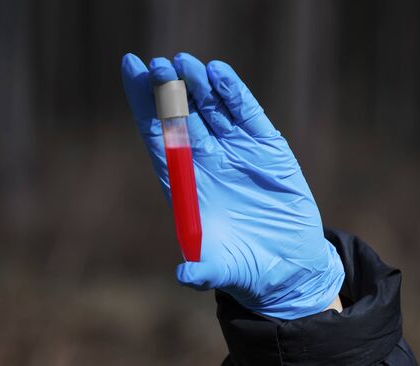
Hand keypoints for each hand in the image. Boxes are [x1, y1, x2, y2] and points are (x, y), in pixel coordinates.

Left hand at [121, 52, 343, 318]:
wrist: (288, 263)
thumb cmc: (247, 266)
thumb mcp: (223, 269)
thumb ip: (204, 270)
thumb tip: (183, 276)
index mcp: (185, 183)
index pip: (157, 135)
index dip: (143, 104)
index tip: (131, 68)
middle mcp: (206, 160)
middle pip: (180, 115)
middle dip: (167, 90)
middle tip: (157, 65)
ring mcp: (236, 150)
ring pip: (211, 107)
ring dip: (197, 84)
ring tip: (186, 63)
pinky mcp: (265, 146)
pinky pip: (246, 113)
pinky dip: (234, 93)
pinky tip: (220, 73)